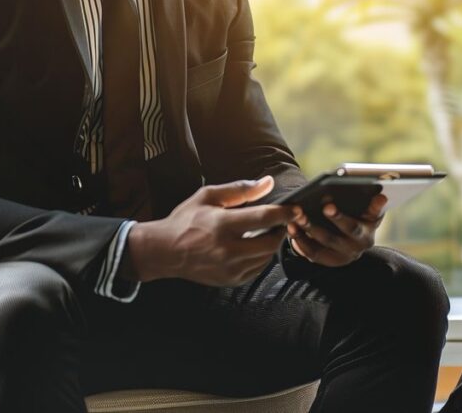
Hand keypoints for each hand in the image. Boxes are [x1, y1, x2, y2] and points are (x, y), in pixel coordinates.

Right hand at [123, 176, 294, 286]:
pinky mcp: (230, 280)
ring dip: (272, 244)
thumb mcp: (209, 196)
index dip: (285, 213)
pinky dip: (261, 257)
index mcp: (222, 226)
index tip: (297, 209)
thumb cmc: (186, 219)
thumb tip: (269, 182)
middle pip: (271, 242)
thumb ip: (241, 190)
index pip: (264, 219)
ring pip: (266, 257)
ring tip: (266, 232)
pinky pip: (258, 268)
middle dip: (281, 231)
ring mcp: (229, 268)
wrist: (164, 251)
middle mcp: (227, 250)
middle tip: (281, 222)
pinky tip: (253, 246)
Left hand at [286, 194, 387, 266]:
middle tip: (300, 213)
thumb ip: (374, 206)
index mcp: (366, 235)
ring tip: (293, 219)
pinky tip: (291, 229)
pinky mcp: (328, 262)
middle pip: (333, 239)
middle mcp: (354, 250)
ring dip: (304, 233)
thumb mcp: (371, 213)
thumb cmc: (363, 217)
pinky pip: (312, 254)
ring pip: (320, 248)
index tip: (327, 206)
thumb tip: (382, 197)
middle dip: (314, 226)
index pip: (353, 228)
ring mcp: (340, 258)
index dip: (340, 218)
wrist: (357, 237)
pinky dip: (300, 242)